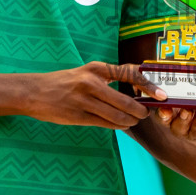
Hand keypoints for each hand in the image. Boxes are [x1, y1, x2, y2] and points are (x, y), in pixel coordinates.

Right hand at [26, 62, 160, 128]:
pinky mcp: (78, 116)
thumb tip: (134, 91)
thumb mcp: (85, 73)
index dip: (149, 86)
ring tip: (134, 121)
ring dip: (130, 121)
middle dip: (141, 111)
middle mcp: (91, 83)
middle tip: (146, 114)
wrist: (34, 92)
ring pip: (118, 116)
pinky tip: (122, 125)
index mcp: (96, 68)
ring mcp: (84, 100)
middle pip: (127, 101)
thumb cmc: (63, 82)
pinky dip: (118, 126)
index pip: (130, 74)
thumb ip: (107, 79)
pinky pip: (105, 124)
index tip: (161, 95)